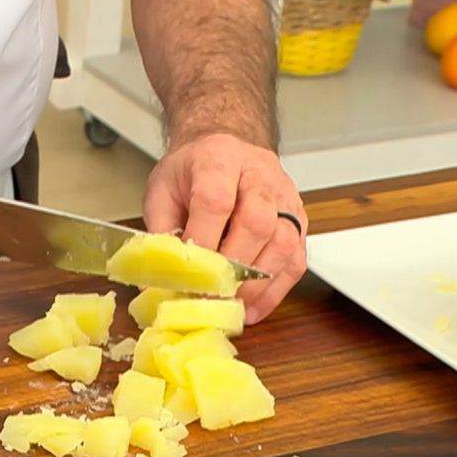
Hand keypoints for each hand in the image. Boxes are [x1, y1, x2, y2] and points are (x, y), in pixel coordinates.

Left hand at [143, 133, 307, 324]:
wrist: (223, 149)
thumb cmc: (191, 172)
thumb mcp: (162, 191)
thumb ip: (159, 232)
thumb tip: (159, 280)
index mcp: (218, 160)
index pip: (215, 201)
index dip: (203, 241)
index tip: (190, 272)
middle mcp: (259, 175)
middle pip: (257, 222)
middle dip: (233, 267)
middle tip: (211, 296)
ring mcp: (284, 197)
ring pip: (284, 243)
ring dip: (258, 283)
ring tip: (232, 306)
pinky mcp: (298, 220)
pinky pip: (296, 259)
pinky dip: (276, 289)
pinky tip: (254, 307)